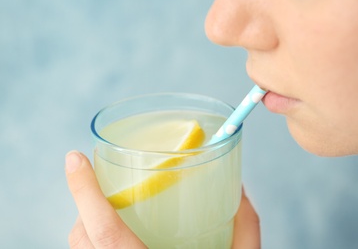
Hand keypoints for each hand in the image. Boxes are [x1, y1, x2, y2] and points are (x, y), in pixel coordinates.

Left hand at [65, 150, 260, 247]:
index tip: (74, 156)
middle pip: (82, 236)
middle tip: (102, 181)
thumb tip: (241, 191)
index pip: (103, 228)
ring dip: (86, 224)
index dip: (83, 190)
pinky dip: (92, 243)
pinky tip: (114, 240)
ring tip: (109, 208)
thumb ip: (245, 230)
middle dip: (85, 204)